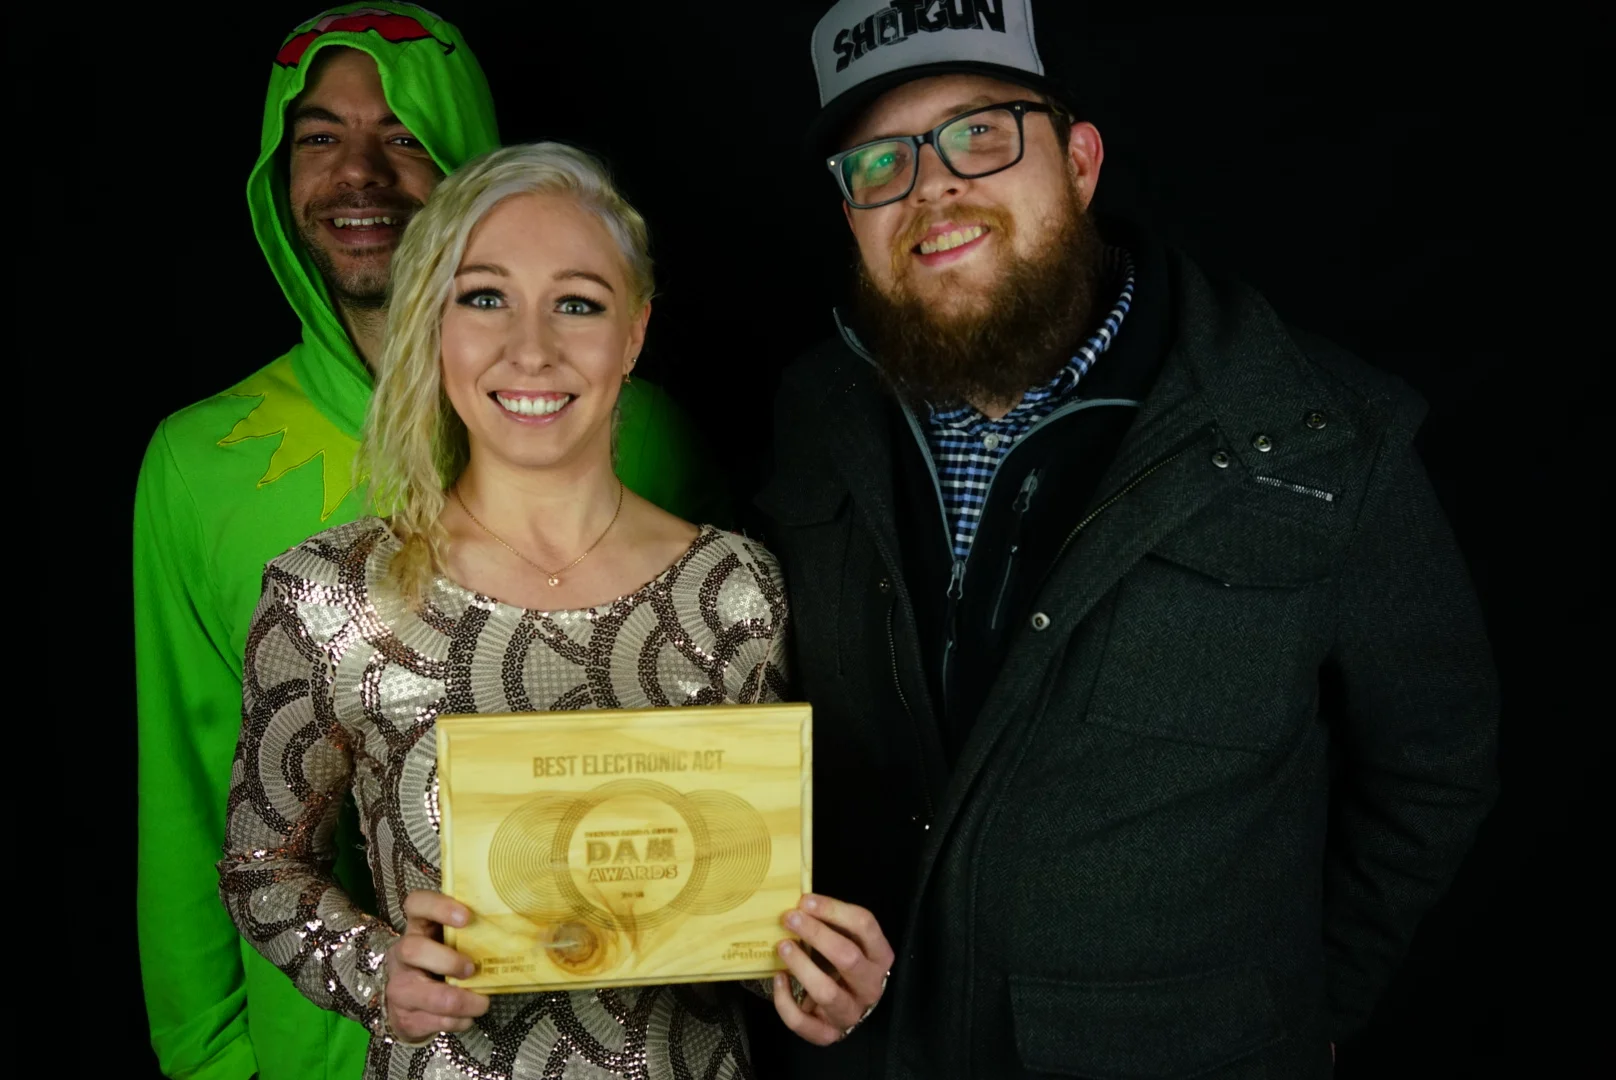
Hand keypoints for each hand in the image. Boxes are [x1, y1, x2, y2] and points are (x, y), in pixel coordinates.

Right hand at [383, 890, 490, 1042]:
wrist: (412, 1006)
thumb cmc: (444, 965)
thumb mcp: (453, 944)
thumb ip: (475, 934)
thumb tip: (529, 934)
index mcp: (418, 927)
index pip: (416, 903)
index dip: (438, 907)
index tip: (466, 916)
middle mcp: (402, 954)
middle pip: (412, 949)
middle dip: (446, 960)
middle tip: (471, 969)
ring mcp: (399, 986)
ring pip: (418, 992)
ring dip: (457, 1000)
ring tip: (481, 1002)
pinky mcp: (403, 1016)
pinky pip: (428, 1020)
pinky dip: (455, 1021)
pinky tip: (468, 1017)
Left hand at [772, 893, 894, 1045]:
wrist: (848, 1007)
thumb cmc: (843, 964)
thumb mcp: (847, 940)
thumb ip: (832, 924)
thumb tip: (802, 904)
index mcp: (880, 956)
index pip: (865, 925)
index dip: (834, 910)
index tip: (805, 901)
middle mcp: (870, 986)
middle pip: (848, 957)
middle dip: (816, 934)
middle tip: (790, 918)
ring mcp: (850, 1012)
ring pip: (827, 991)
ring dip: (802, 965)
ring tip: (783, 946)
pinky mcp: (828, 1033)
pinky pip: (803, 1022)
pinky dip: (785, 1001)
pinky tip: (779, 978)